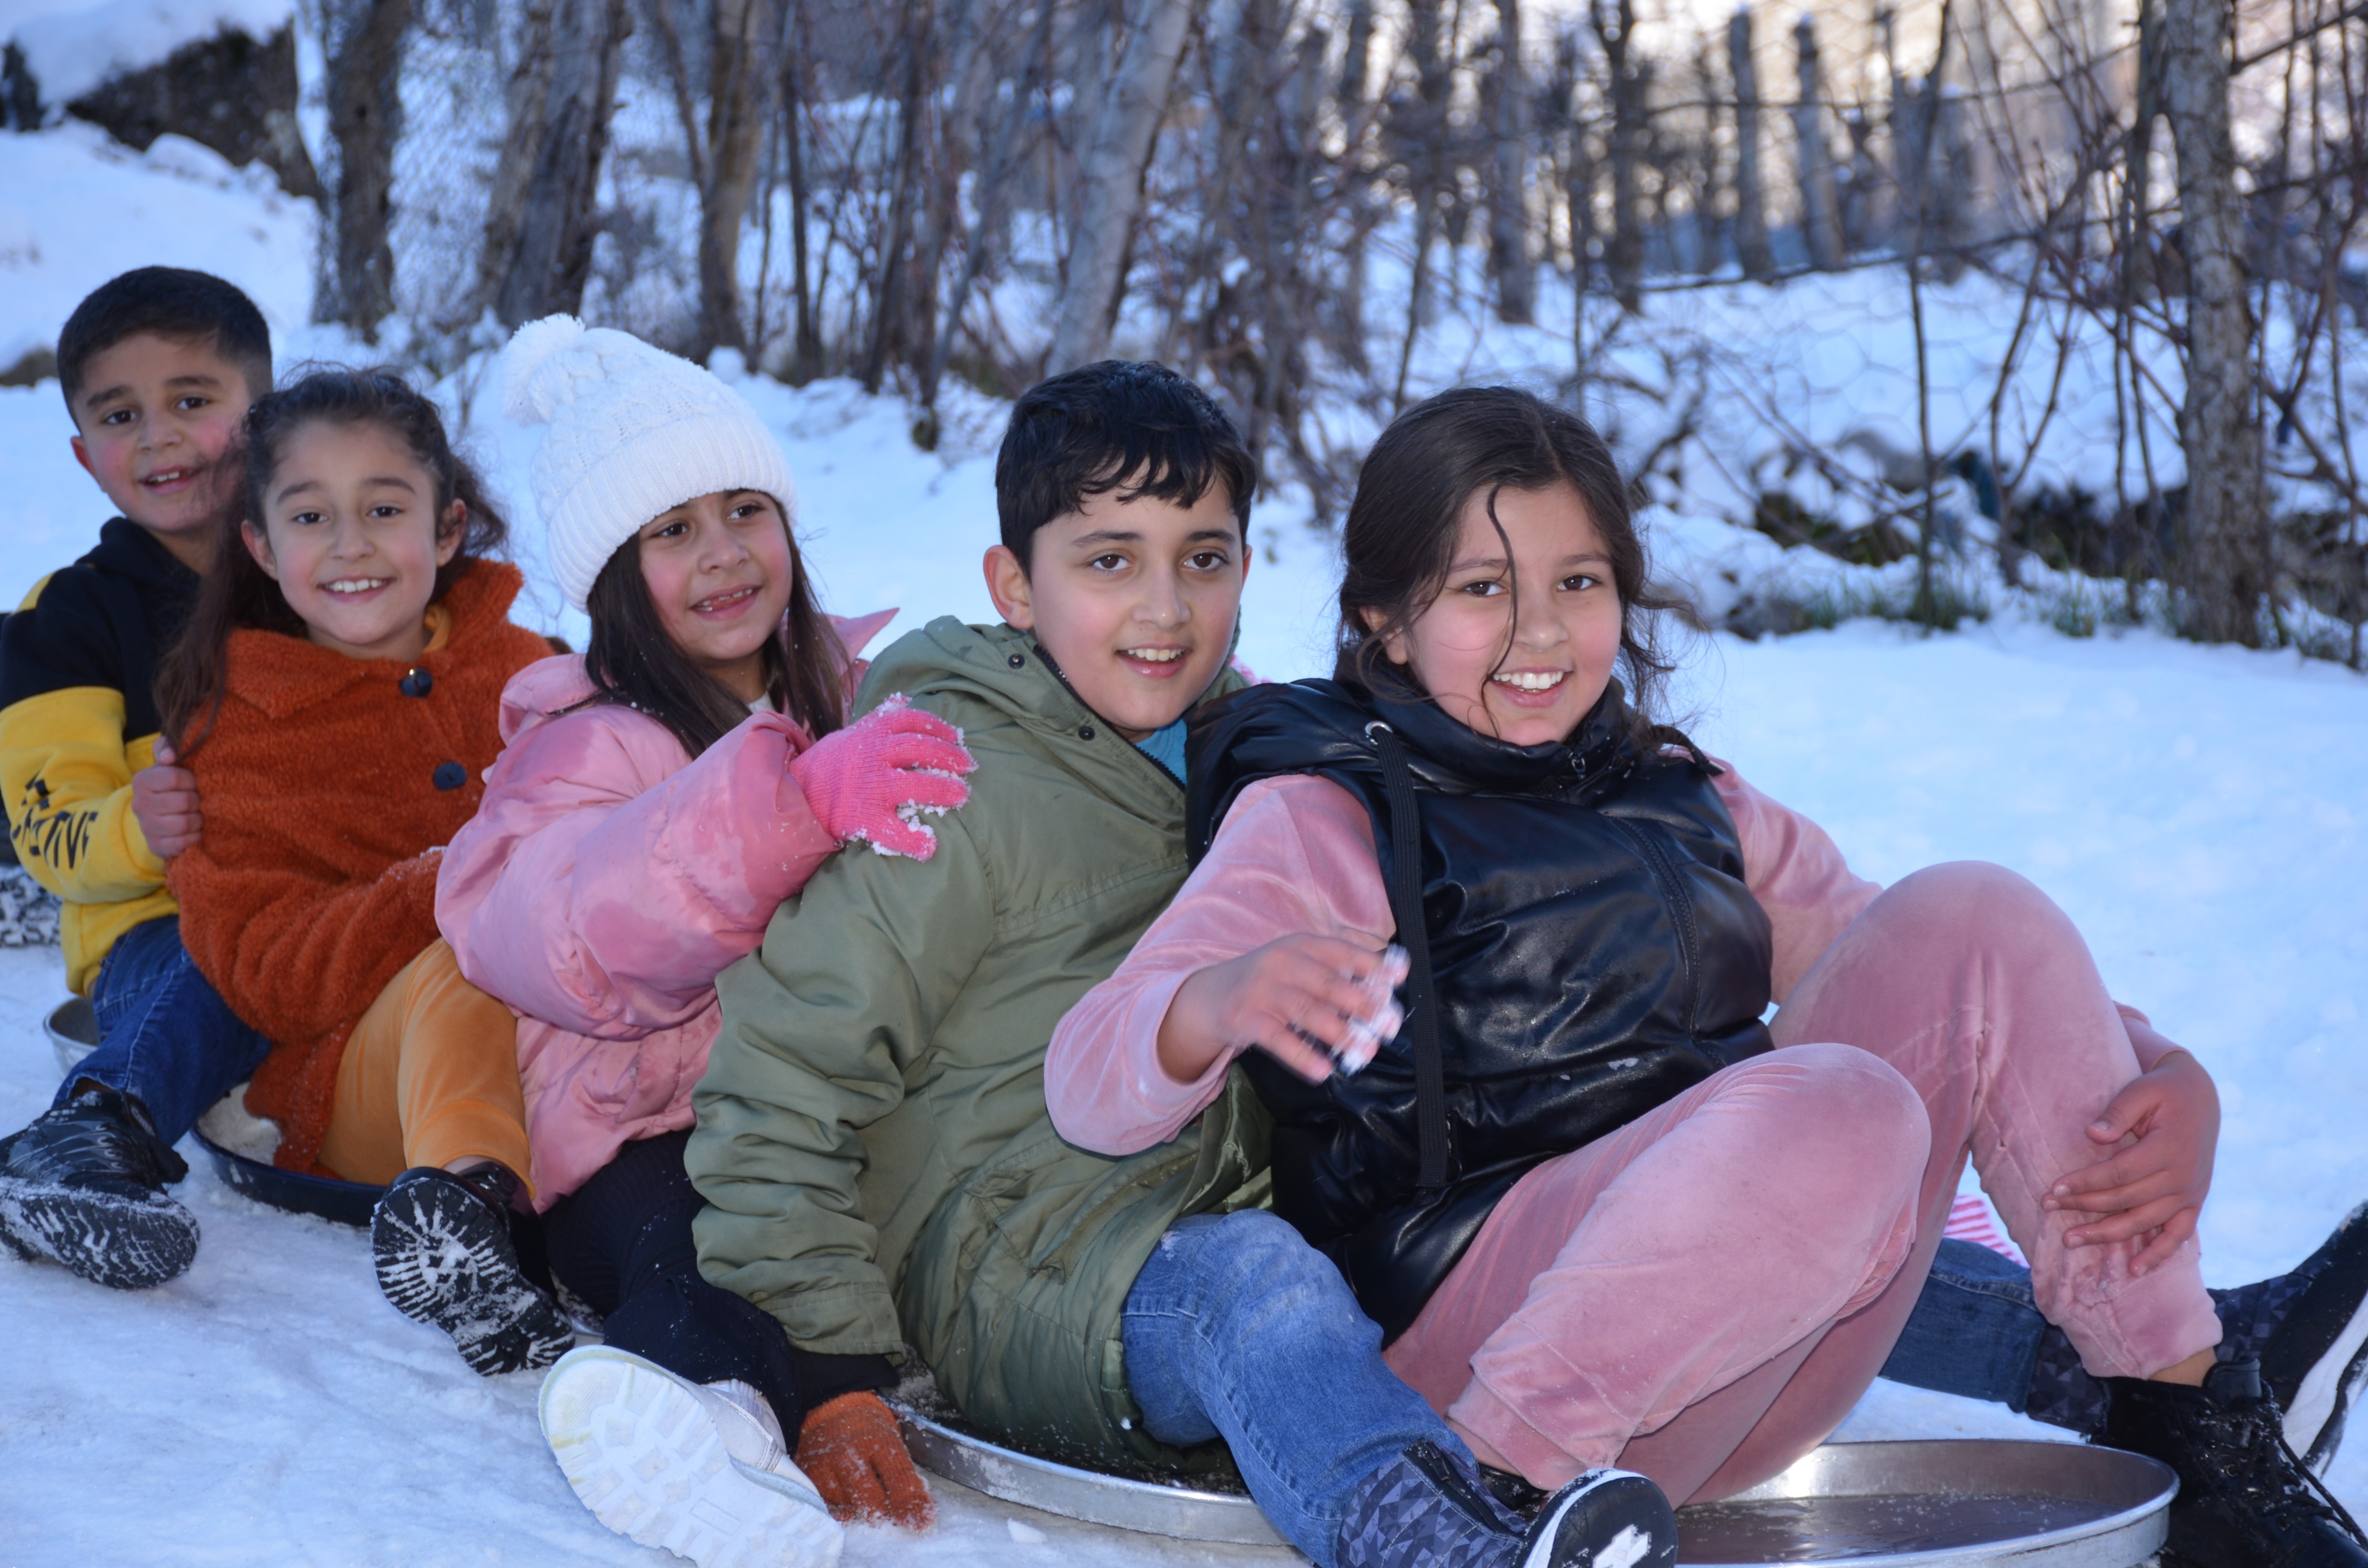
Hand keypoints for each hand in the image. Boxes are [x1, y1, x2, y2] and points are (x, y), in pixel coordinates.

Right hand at [131, 742, 201, 858]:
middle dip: (198, 800)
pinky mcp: (156, 846)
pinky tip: (194, 831)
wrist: (159, 817)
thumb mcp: (168, 764)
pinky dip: (194, 837)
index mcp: (142, 780)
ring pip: (184, 823)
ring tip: (198, 815)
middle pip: (184, 801)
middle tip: (198, 800)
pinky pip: (183, 843)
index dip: (192, 780)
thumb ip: (167, 748)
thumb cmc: (171, 785)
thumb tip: (170, 755)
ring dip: (198, 819)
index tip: (194, 782)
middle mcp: (140, 804)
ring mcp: (146, 827)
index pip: (175, 777)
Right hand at [786, 696, 974, 860]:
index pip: (910, 721)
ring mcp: (868, 788)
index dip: (937, 727)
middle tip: (969, 766)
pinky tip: (929, 846)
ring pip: (913, 785)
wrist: (792, 794)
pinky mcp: (862, 817)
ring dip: (942, 790)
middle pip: (919, 749)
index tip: (956, 736)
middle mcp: (871, 756)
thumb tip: (901, 698)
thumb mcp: (850, 734)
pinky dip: (912, 840)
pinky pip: (891, 830)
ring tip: (962, 795)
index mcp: (869, 734)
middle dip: (949, 756)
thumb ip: (878, 719)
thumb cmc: (828, 765)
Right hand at [794, 1391, 935, 1528]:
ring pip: (848, 1506)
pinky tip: (847, 1499)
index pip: (899, 1476)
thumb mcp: (892, 1444)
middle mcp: (849, 1453)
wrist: (830, 1410)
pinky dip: (841, 1508)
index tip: (922, 1523)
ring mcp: (826, 1466)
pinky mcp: (809, 1476)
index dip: (911, 1503)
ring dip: (860, 1508)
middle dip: (882, 1513)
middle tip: (887, 1515)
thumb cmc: (868, 1430)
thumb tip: (922, 1516)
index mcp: (878, 1440)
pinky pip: (828, 1506)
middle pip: (870, 1499)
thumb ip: (905, 1478)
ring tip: (864, 1493)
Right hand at [1157, 934, 1401, 1085]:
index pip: (1342, 951)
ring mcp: (1262, 990)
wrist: (1210, 996)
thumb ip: (1336, 972)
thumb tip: (1386, 985)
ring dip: (1340, 1033)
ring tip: (1366, 1051)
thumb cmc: (1270, 982)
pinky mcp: (1246, 1019)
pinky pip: (1279, 1040)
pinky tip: (1323, 1071)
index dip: (1372, 964)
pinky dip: (1303, 1056)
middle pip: (1329, 983)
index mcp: (1301, 945)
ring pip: (1308, 1012)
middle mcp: (1282, 962)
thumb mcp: (1298, 964)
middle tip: (1388, 1024)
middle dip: (1362, 1004)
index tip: (1399, 978)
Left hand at [2046, 1049, 2219, 1272]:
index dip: (2086, 1183)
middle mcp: (2183, 1176)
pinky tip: (2134, 1269)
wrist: (2200, 1096)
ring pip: (2145, 1222)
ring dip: (2107, 1234)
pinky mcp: (2194, 1202)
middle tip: (2048, 1208)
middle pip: (2126, 1200)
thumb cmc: (2163, 1091)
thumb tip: (2092, 1134)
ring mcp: (2191, 1192)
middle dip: (2084, 1206)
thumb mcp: (2141, 1091)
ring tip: (2070, 1240)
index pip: (2120, 1173)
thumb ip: (2118, 1112)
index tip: (2054, 1188)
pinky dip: (2158, 1254)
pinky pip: (2179, 1235)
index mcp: (2169, 1148)